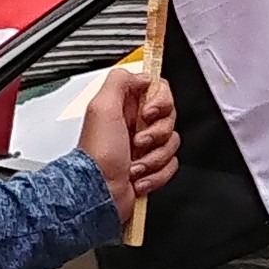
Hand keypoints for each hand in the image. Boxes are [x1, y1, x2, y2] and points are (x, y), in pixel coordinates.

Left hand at [81, 67, 179, 205]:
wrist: (98, 193)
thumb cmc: (97, 157)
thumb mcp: (101, 108)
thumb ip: (119, 82)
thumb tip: (142, 74)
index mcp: (124, 108)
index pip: (159, 92)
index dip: (161, 102)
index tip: (148, 113)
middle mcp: (134, 126)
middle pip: (170, 119)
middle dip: (157, 134)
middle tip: (138, 141)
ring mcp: (142, 148)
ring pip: (172, 144)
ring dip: (154, 158)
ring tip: (133, 163)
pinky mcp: (149, 168)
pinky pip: (171, 166)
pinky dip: (156, 175)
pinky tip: (137, 177)